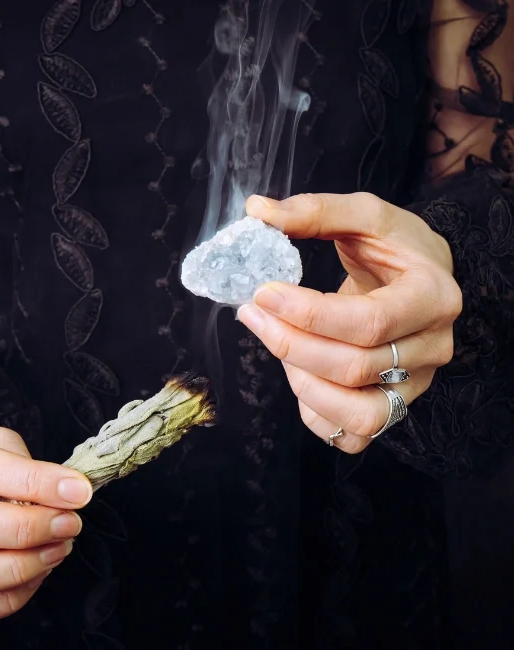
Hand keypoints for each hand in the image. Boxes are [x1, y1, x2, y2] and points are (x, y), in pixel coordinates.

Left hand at [238, 192, 461, 453]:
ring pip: (359, 415)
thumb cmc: (393, 247)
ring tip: (278, 344)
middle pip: (354, 368)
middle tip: (252, 314)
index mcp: (432, 297)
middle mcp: (432, 348)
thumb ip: (314, 211)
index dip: (306, 314)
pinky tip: (299, 375)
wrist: (420, 278)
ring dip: (303, 384)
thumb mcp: (364, 216)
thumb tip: (257, 211)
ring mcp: (416, 385)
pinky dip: (316, 413)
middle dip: (289, 344)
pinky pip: (354, 436)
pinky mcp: (395, 408)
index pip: (367, 323)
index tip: (262, 292)